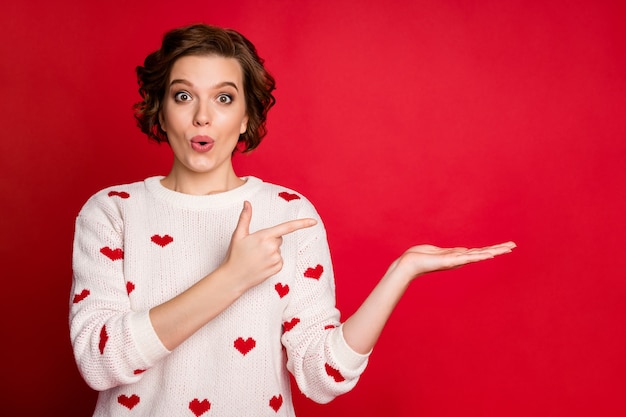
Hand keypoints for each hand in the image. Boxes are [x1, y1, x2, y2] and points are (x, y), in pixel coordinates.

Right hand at [221, 201, 316, 289]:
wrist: (234, 278)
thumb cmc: (235, 255)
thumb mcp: (238, 235)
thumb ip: (245, 217)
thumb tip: (247, 203)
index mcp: (264, 236)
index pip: (287, 227)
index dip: (302, 224)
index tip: (314, 221)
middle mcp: (272, 247)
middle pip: (279, 238)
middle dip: (270, 240)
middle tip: (256, 248)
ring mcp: (276, 259)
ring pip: (278, 250)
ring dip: (270, 251)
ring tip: (256, 257)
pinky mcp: (277, 268)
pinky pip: (279, 260)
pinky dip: (272, 261)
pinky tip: (261, 264)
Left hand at [389, 241, 515, 283]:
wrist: (409, 264)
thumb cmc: (421, 257)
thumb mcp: (440, 252)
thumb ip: (452, 252)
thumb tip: (463, 251)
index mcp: (458, 256)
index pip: (479, 252)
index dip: (492, 249)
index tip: (505, 246)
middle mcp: (459, 259)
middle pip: (483, 252)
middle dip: (498, 249)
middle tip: (514, 245)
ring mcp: (456, 261)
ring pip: (478, 255)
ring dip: (493, 251)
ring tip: (507, 249)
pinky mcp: (450, 261)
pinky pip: (467, 258)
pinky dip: (479, 256)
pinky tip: (489, 255)